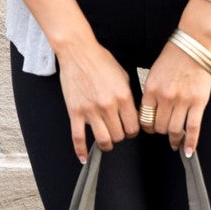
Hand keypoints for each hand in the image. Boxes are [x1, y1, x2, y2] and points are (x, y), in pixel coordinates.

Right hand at [56, 40, 139, 162]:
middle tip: (117, 132)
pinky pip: (78, 137)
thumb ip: (130, 97)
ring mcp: (90, 110)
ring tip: (107, 142)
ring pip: (103, 140)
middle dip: (120, 136)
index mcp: (123, 97)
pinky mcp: (75, 112)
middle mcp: (108, 106)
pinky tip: (83, 158)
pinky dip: (80, 150)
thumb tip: (134, 115)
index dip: (133, 132)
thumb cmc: (101, 61)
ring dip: (107, 144)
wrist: (78, 52)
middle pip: (119, 136)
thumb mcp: (124, 76)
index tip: (130, 130)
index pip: (133, 127)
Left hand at [139, 39, 210, 156]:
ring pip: (175, 130)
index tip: (151, 129)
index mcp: (151, 90)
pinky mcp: (198, 102)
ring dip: (174, 138)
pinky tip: (188, 151)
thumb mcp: (153, 74)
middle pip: (160, 127)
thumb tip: (150, 116)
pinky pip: (193, 128)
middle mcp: (166, 97)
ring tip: (175, 141)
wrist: (193, 45)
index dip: (148, 128)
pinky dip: (191, 142)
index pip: (145, 120)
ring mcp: (183, 101)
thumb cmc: (173, 58)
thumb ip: (151, 96)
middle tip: (165, 130)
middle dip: (161, 131)